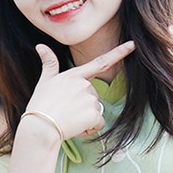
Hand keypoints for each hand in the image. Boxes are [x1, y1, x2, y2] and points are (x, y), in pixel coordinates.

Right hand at [18, 41, 135, 145]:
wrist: (40, 126)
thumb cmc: (40, 105)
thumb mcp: (44, 81)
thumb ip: (48, 63)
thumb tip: (40, 46)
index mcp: (74, 75)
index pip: (101, 62)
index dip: (119, 53)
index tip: (133, 45)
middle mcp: (85, 85)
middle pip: (94, 96)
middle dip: (84, 106)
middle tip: (66, 112)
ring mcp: (90, 99)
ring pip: (96, 111)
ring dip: (85, 118)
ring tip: (68, 119)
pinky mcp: (94, 114)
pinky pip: (98, 123)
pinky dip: (89, 128)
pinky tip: (76, 127)